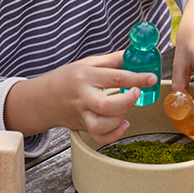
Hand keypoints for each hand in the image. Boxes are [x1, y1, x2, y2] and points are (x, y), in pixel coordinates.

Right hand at [5, 51, 157, 145]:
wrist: (42, 99)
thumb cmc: (67, 78)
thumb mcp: (87, 63)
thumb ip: (112, 60)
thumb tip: (135, 54)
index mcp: (85, 77)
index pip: (114, 77)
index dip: (136, 78)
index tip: (151, 78)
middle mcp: (82, 97)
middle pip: (105, 105)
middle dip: (126, 101)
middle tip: (136, 93)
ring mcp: (81, 115)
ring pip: (100, 126)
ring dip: (118, 119)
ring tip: (124, 109)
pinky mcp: (82, 127)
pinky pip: (99, 138)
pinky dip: (114, 134)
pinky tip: (123, 123)